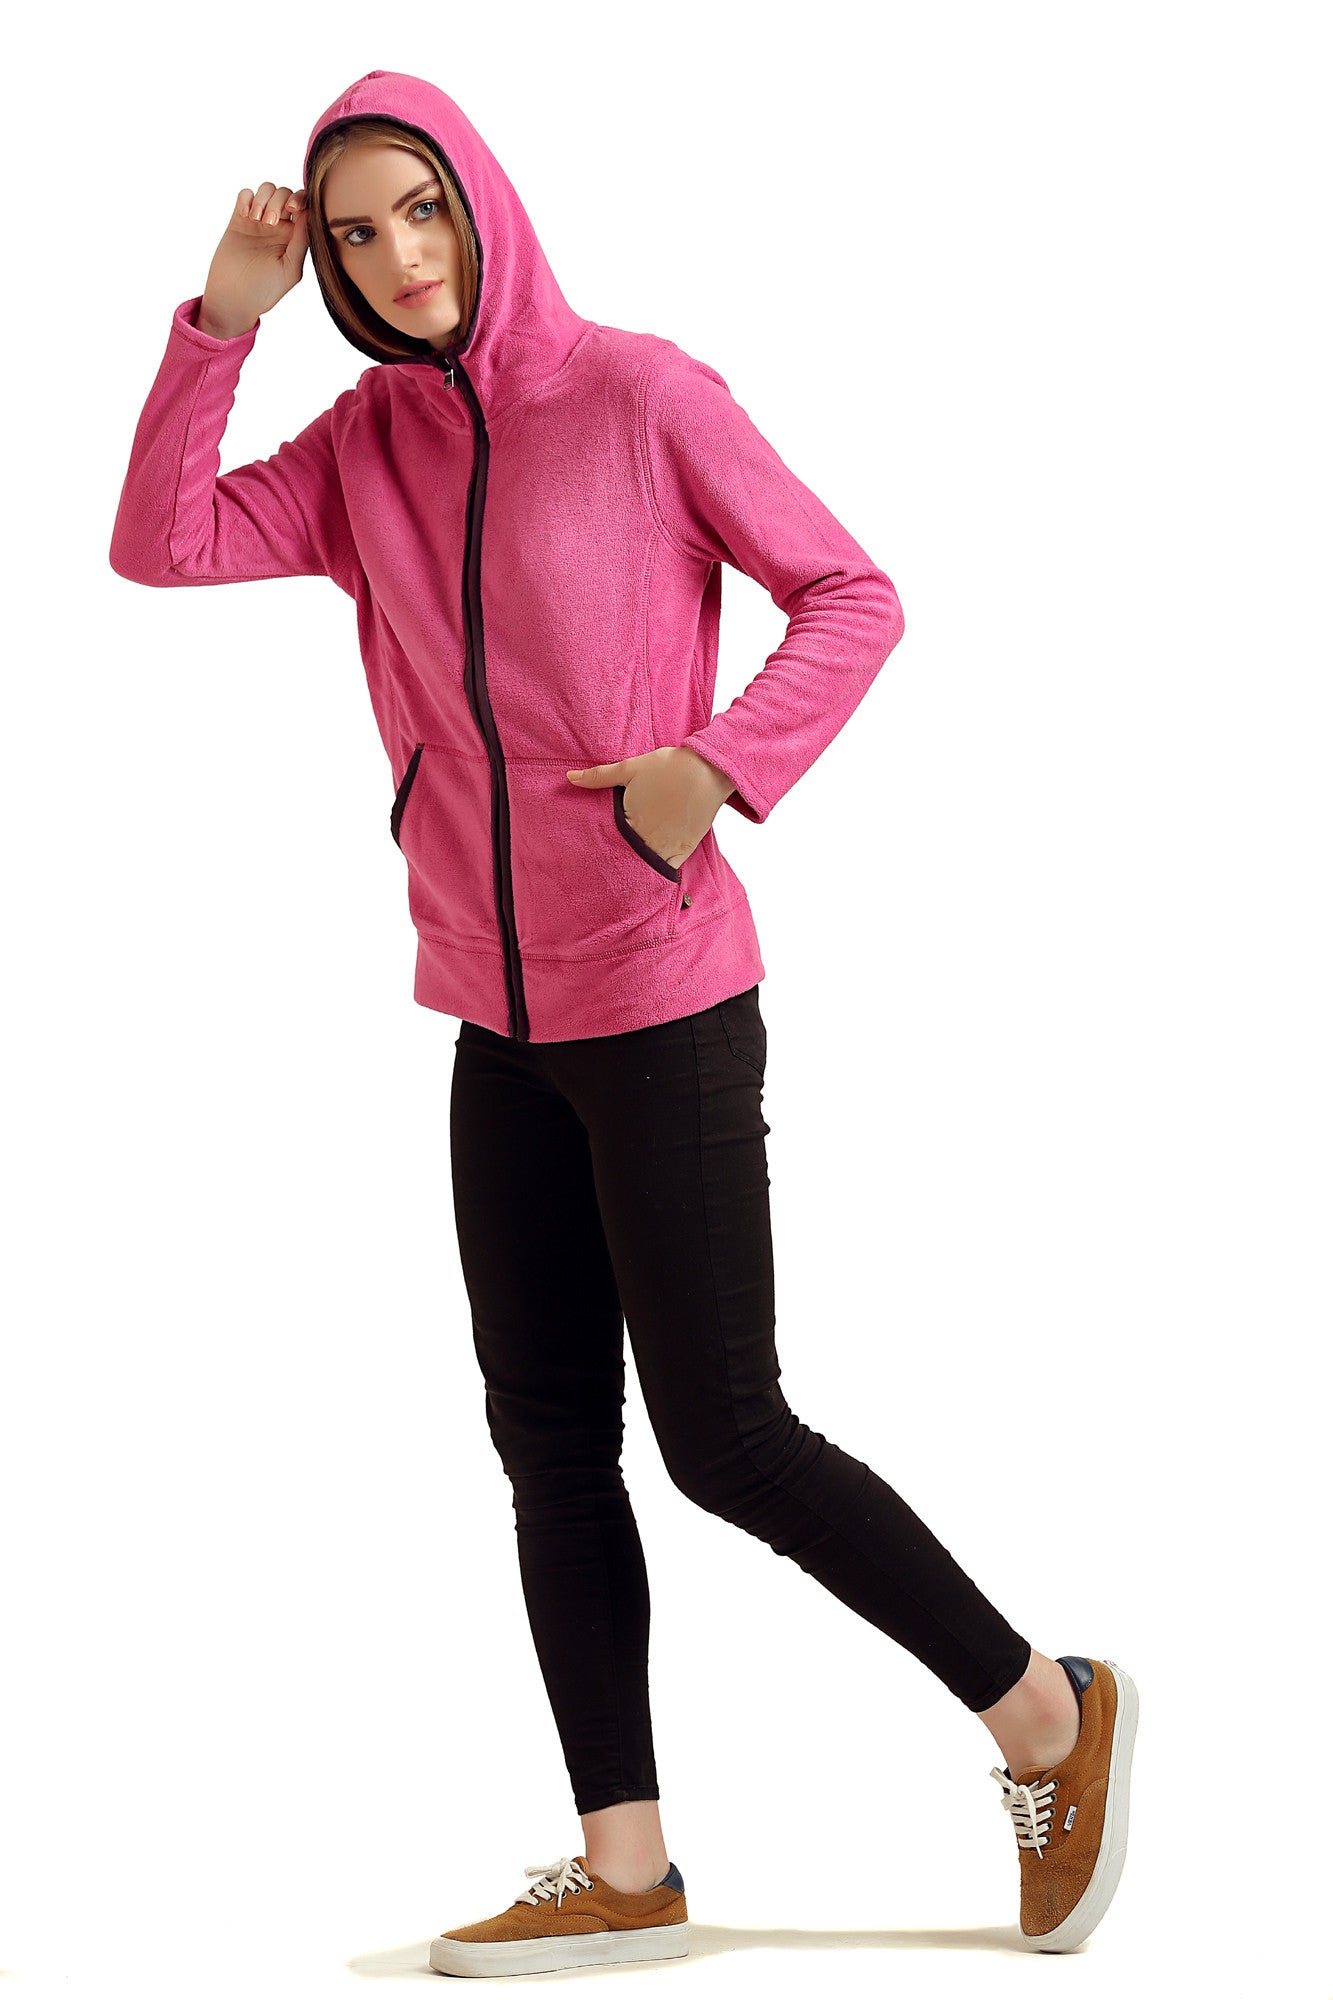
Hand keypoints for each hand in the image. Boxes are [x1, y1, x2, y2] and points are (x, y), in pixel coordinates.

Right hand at [198, 182, 310, 338]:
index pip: (304, 207)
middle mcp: (278, 227)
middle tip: (269, 222)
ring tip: (257, 219)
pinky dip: (247, 197)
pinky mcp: (238, 220)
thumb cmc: (264, 291)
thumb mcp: (290, 269)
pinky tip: (246, 215)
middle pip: (285, 194)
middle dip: (279, 200)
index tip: (293, 210)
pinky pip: (245, 195)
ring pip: (266, 190)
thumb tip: (309, 213)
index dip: (301, 200)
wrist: (233, 298)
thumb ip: (301, 242)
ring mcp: (258, 222)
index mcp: (295, 238)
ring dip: (263, 197)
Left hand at [565, 746, 734, 868]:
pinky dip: (658, 871)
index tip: (591, 857)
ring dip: (636, 869)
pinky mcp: (684, 849)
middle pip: (625, 859)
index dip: (600, 850)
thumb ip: (599, 776)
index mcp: (629, 823)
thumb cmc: (668, 767)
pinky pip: (667, 869)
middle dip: (616, 862)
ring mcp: (667, 847)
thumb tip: (569, 778)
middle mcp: (647, 840)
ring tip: (625, 876)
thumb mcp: (629, 768)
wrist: (707, 771)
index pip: (608, 845)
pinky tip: (650, 871)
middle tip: (604, 873)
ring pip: (645, 868)